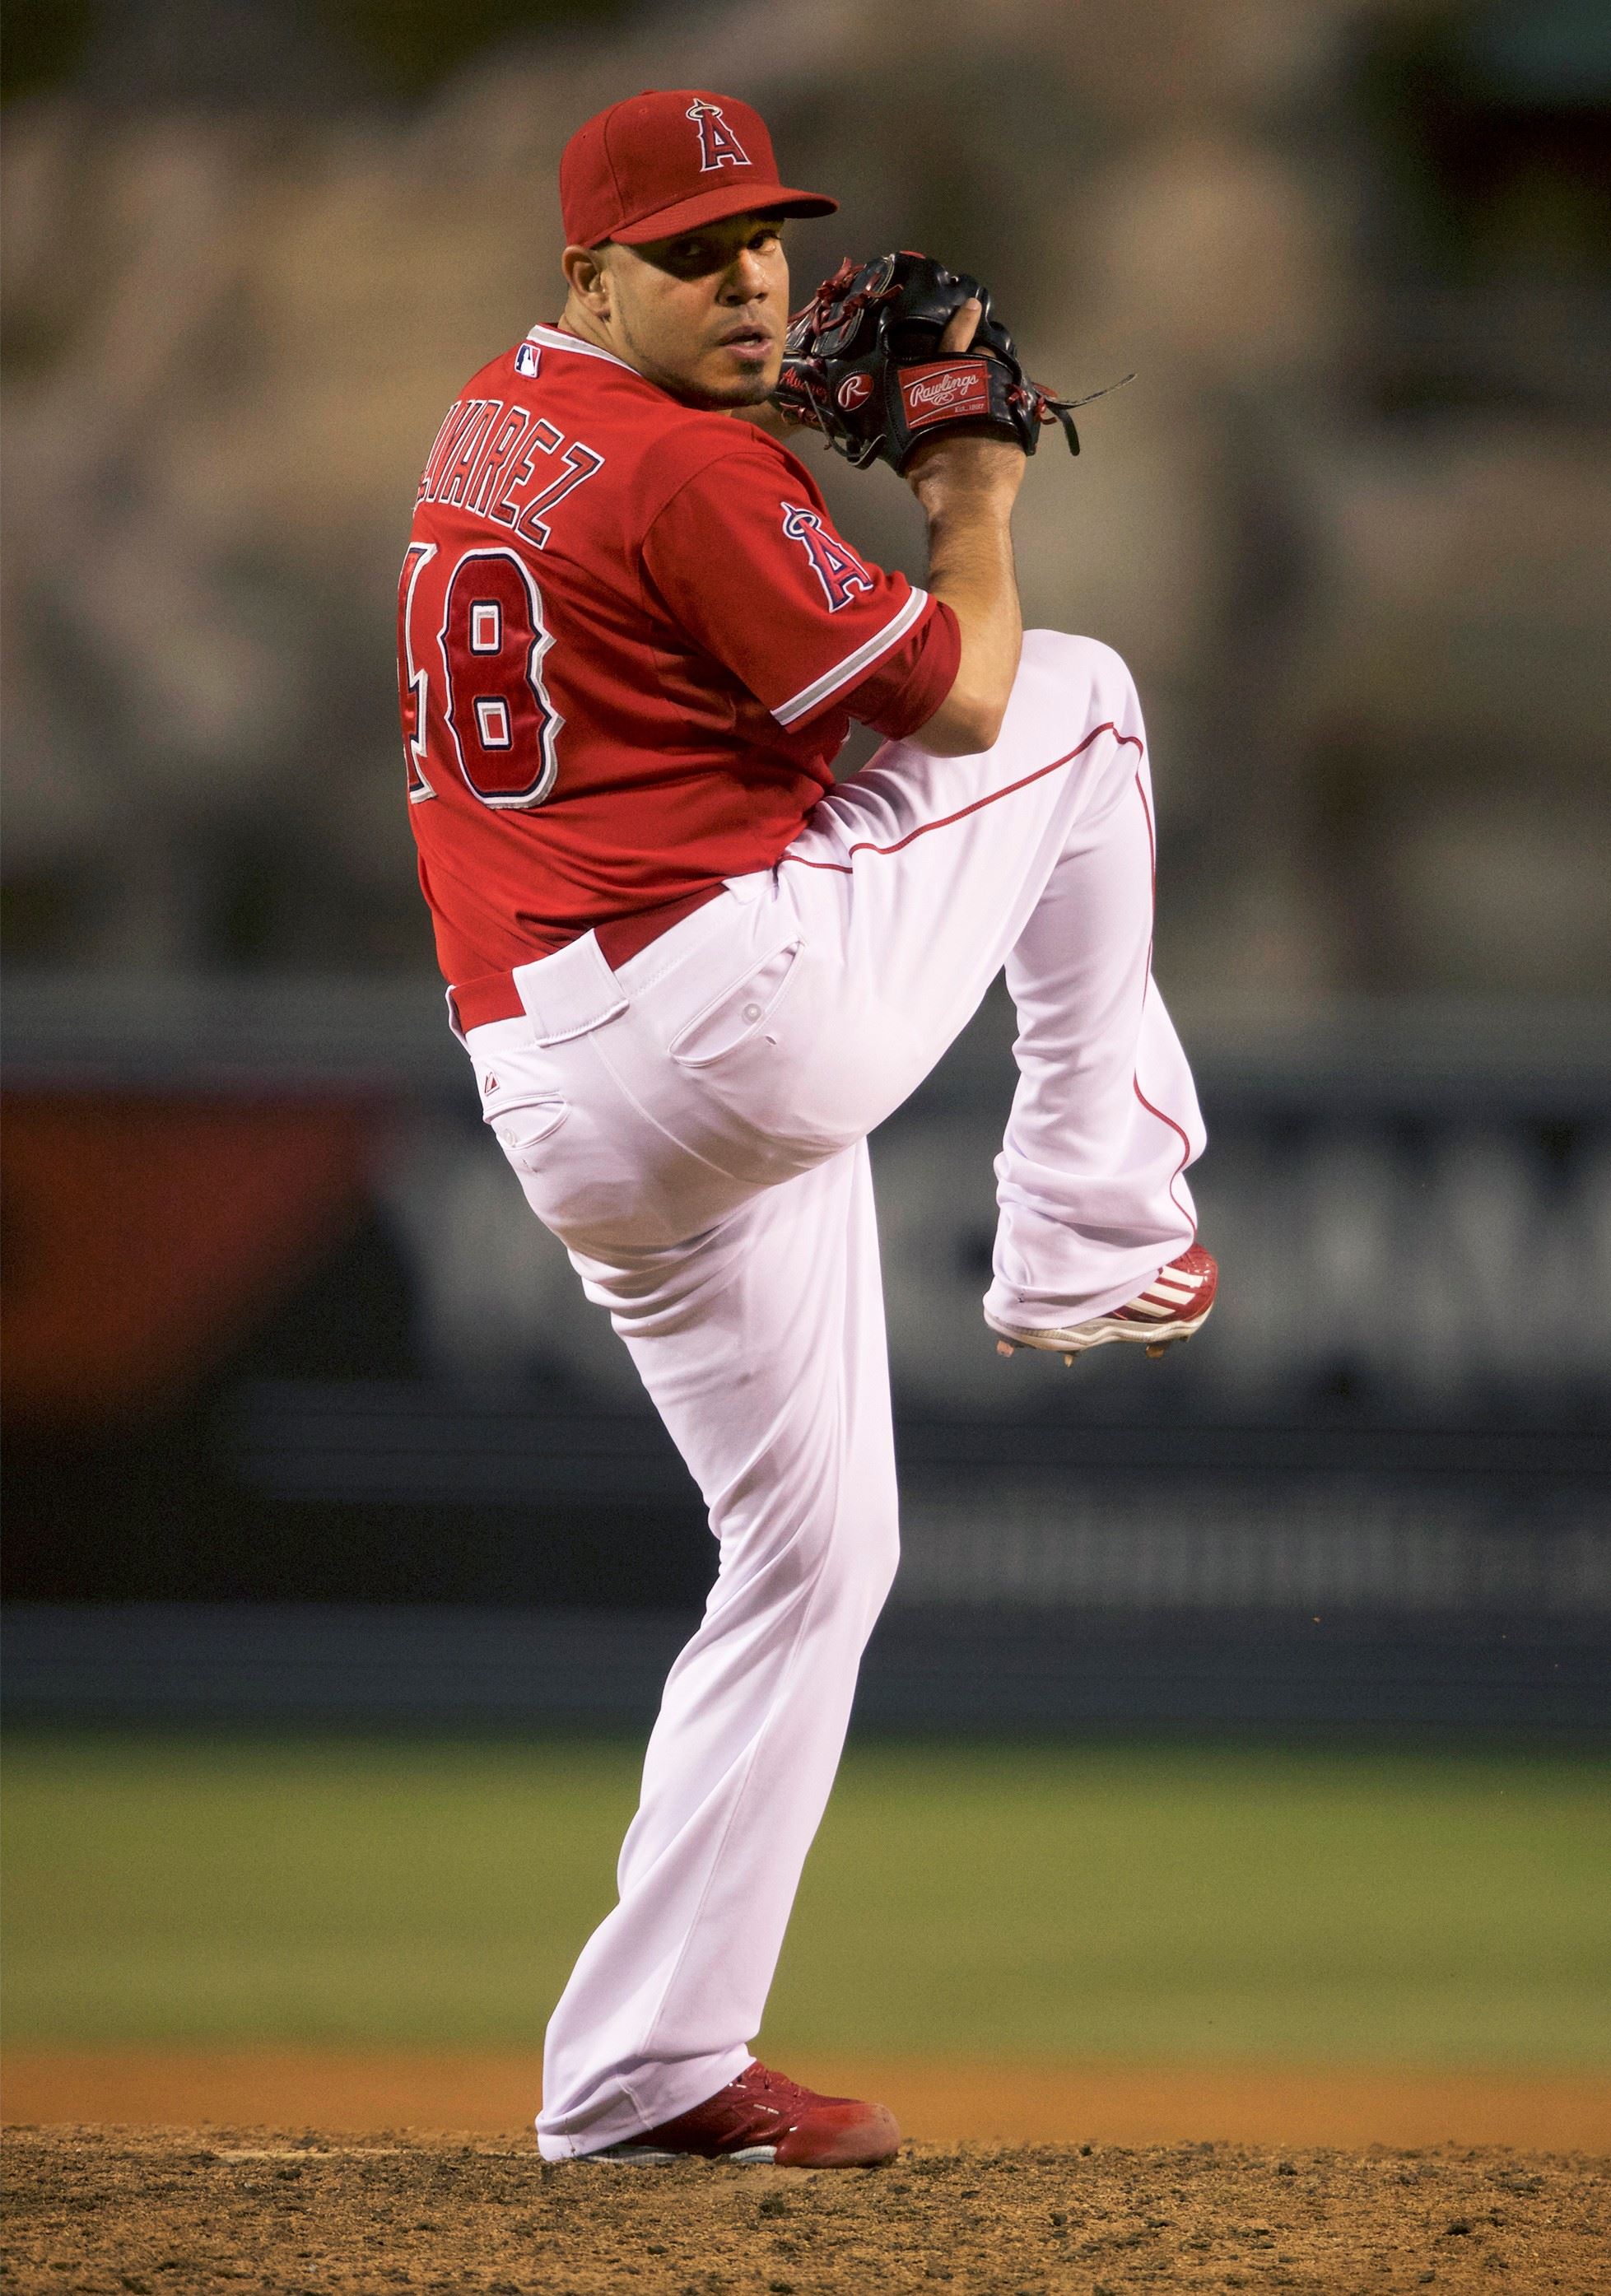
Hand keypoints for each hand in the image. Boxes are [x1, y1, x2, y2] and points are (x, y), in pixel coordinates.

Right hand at [903, 296, 1027, 514]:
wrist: (968, 503)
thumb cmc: (933, 477)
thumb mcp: (912, 443)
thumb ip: (915, 422)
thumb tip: (912, 419)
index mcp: (948, 387)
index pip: (955, 343)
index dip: (963, 321)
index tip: (972, 305)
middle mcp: (978, 388)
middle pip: (985, 360)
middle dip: (982, 362)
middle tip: (975, 375)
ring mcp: (1003, 405)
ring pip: (1003, 382)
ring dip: (997, 385)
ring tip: (990, 399)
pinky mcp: (1020, 426)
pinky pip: (1017, 409)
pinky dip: (1010, 412)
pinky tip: (1003, 424)